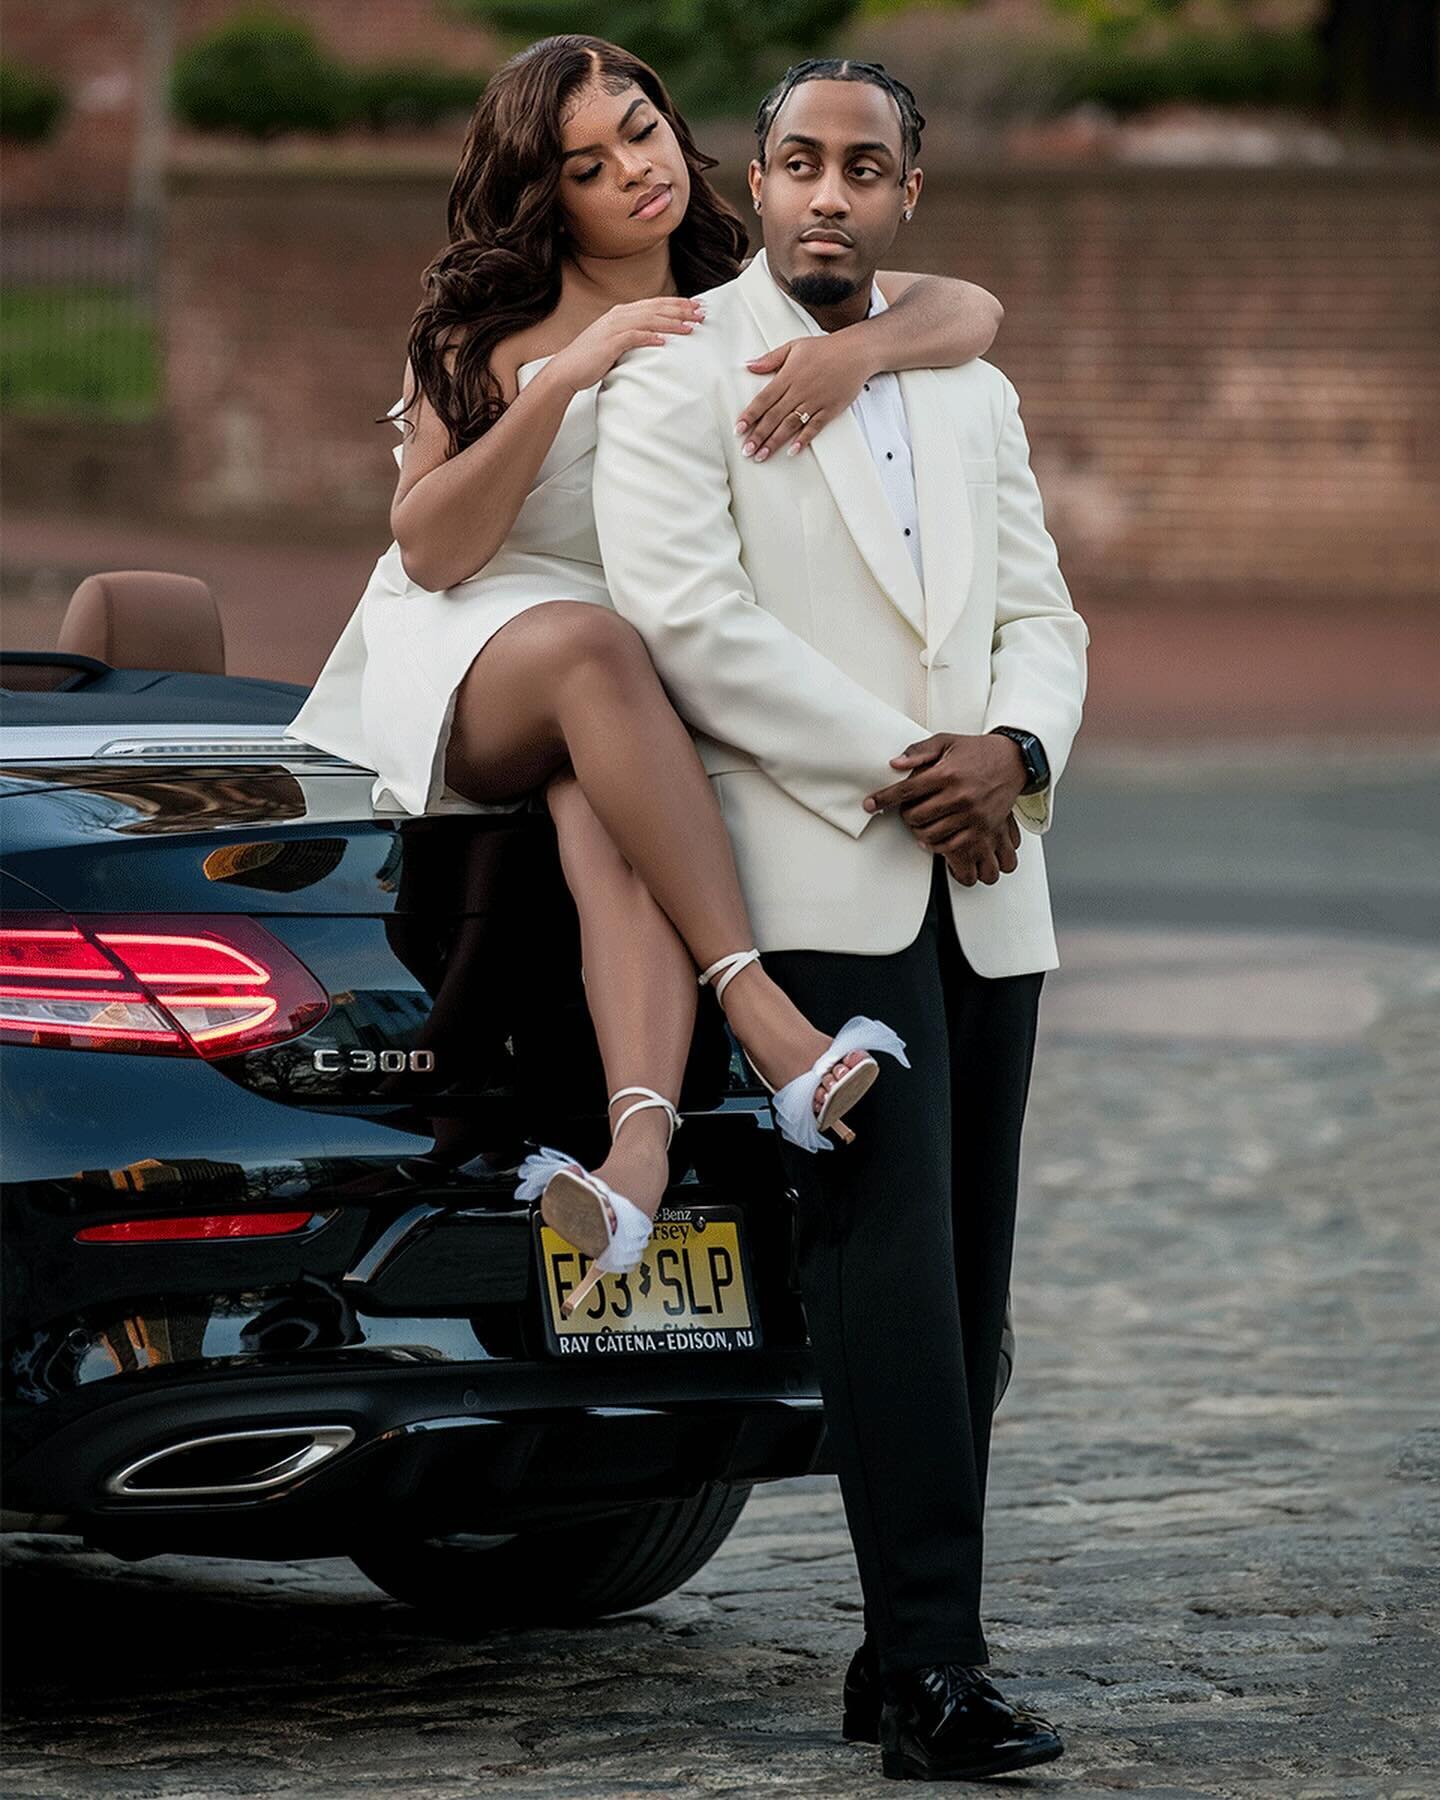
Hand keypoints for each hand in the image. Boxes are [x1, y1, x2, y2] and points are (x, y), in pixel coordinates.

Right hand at [546, 297, 704, 396]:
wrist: (566, 370)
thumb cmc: (591, 360)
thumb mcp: (615, 343)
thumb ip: (633, 336)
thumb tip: (656, 339)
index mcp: (621, 313)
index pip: (654, 304)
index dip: (676, 304)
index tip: (695, 306)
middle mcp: (618, 315)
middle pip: (655, 308)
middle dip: (680, 310)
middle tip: (701, 313)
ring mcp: (613, 327)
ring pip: (648, 320)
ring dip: (671, 323)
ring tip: (690, 327)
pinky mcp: (609, 343)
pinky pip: (633, 337)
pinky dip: (649, 337)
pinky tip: (664, 341)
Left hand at [735, 333, 871, 461]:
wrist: (856, 352)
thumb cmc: (825, 348)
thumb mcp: (793, 346)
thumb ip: (770, 359)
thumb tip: (750, 365)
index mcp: (788, 376)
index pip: (763, 399)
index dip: (750, 415)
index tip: (738, 428)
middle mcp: (799, 391)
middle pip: (774, 417)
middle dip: (758, 435)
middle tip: (747, 450)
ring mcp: (815, 402)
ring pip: (790, 426)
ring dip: (775, 442)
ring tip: (762, 455)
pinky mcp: (829, 410)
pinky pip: (814, 428)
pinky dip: (803, 440)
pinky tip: (793, 450)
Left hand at [863, 733, 1026, 886]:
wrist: (1013, 761)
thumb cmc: (978, 752)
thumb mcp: (947, 742)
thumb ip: (919, 751)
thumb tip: (895, 763)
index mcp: (948, 773)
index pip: (906, 790)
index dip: (883, 798)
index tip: (870, 804)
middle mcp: (960, 795)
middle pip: (915, 815)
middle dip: (904, 814)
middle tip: (906, 809)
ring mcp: (971, 815)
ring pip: (930, 833)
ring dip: (918, 829)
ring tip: (919, 821)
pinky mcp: (981, 828)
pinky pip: (950, 846)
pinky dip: (935, 844)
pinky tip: (931, 835)